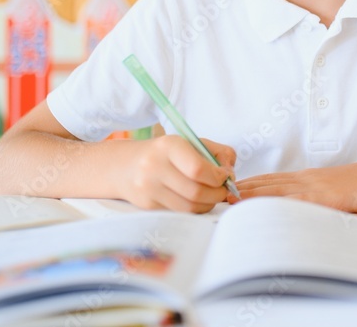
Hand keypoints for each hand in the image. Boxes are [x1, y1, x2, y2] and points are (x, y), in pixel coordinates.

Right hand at [115, 135, 236, 212]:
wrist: (126, 166)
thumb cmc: (166, 153)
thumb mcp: (191, 143)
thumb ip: (218, 153)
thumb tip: (230, 173)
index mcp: (169, 146)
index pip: (198, 169)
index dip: (218, 177)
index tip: (224, 176)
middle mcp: (154, 166)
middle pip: (195, 191)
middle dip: (217, 194)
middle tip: (223, 190)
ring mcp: (148, 188)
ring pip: (188, 207)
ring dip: (207, 204)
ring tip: (211, 196)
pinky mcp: (147, 205)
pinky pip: (179, 213)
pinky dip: (193, 209)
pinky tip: (196, 200)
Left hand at [233, 159, 356, 212]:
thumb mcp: (335, 189)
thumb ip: (316, 196)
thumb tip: (300, 208)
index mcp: (307, 178)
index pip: (270, 180)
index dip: (248, 184)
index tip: (228, 189)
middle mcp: (305, 179)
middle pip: (265, 183)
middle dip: (240, 189)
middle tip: (217, 194)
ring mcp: (313, 187)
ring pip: (274, 190)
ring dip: (250, 195)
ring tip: (228, 200)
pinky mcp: (323, 198)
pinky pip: (294, 202)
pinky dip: (275, 205)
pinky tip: (261, 209)